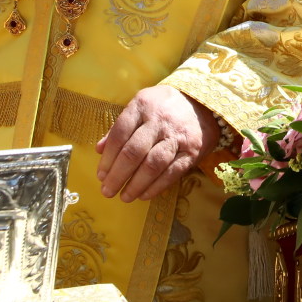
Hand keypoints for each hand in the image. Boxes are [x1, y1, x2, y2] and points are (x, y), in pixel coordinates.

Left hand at [96, 85, 218, 201]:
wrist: (202, 103)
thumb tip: (99, 150)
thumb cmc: (163, 107)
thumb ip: (119, 127)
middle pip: (134, 152)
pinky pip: (172, 172)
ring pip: (153, 164)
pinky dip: (156, 187)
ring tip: (124, 197)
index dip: (108, 158)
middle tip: (107, 191)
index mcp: (142, 106)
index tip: (100, 175)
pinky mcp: (192, 150)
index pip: (120, 134)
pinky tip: (144, 195)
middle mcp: (159, 120)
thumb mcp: (140, 106)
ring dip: (136, 184)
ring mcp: (177, 136)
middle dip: (118, 175)